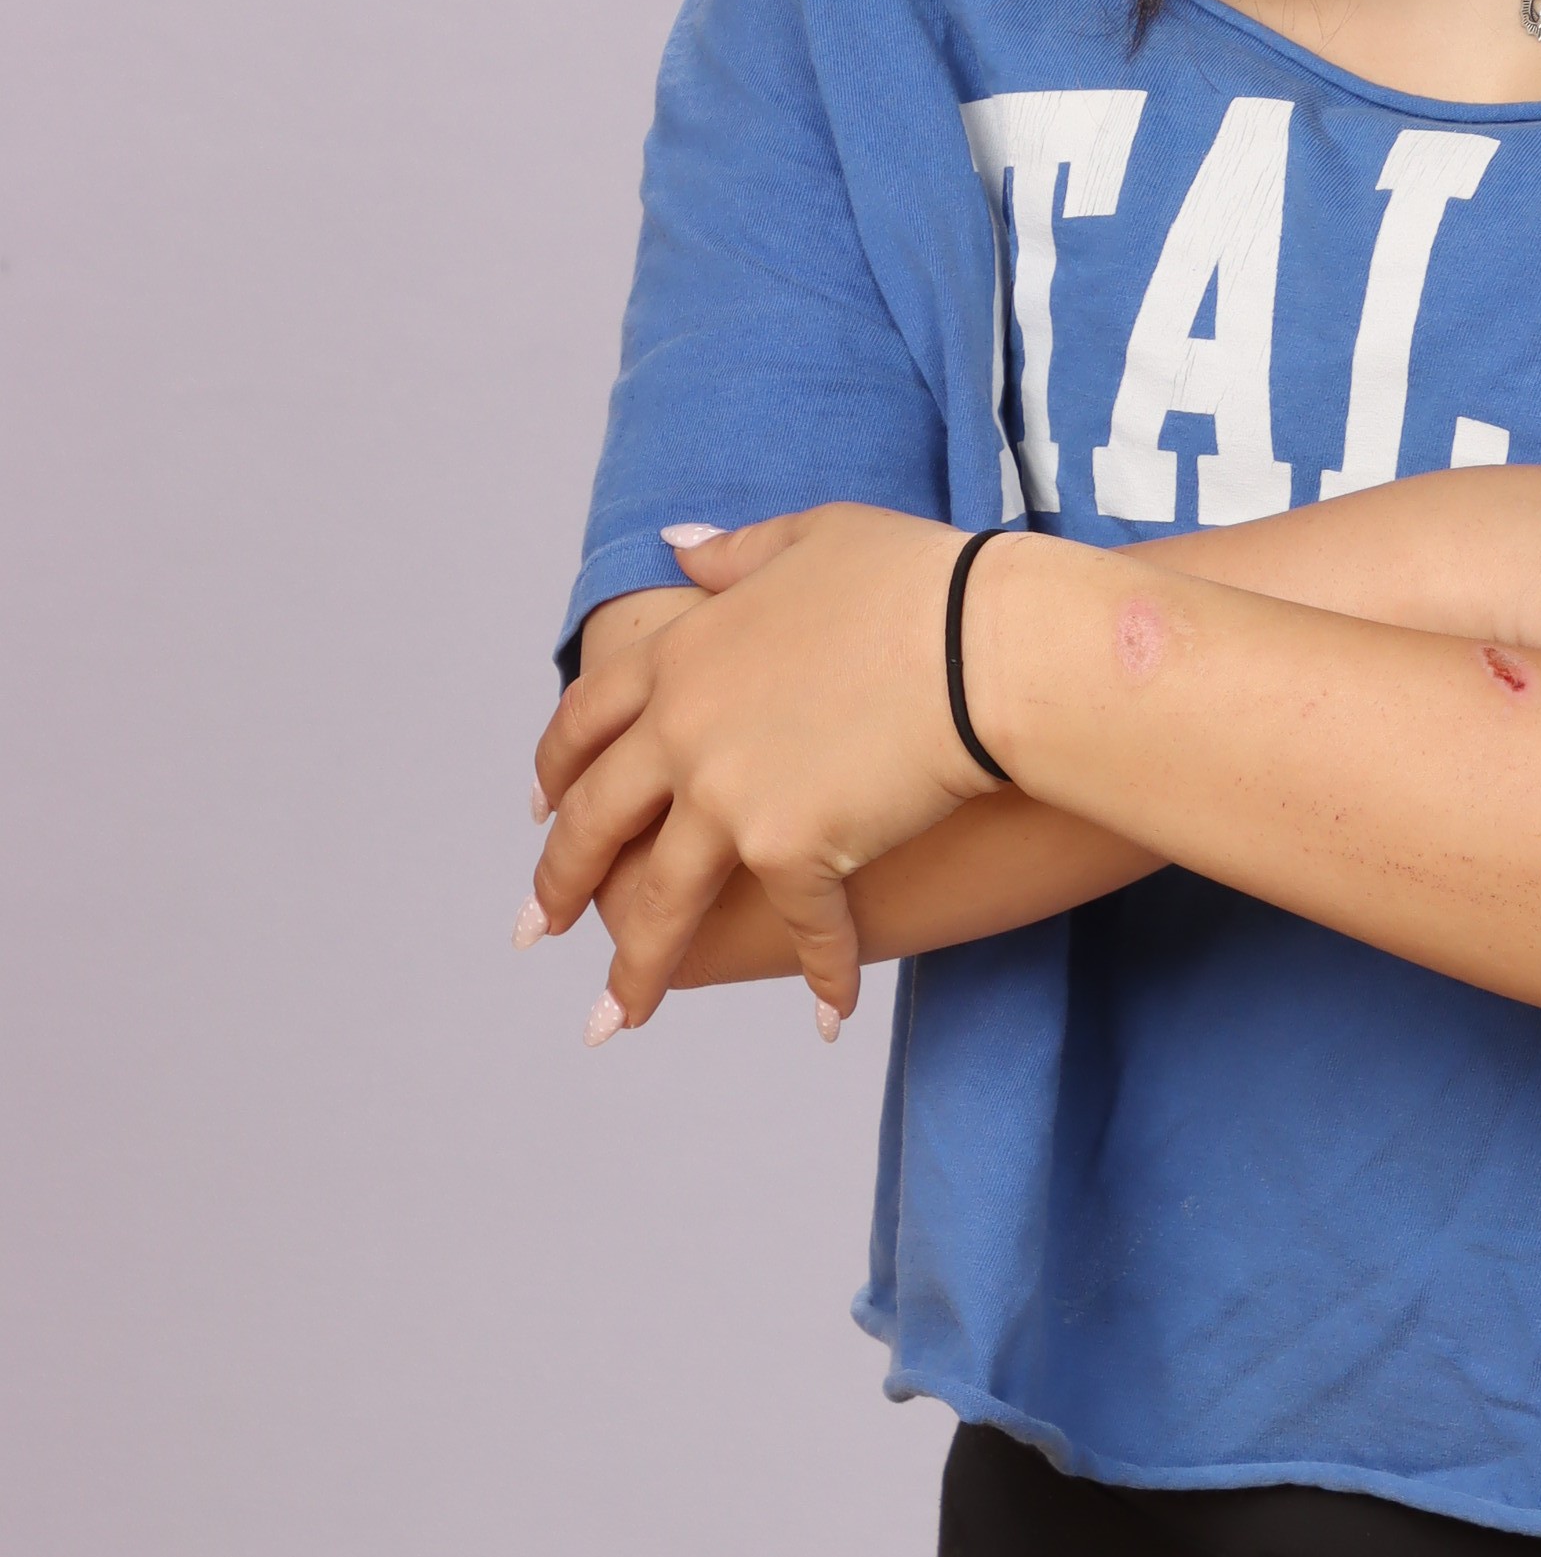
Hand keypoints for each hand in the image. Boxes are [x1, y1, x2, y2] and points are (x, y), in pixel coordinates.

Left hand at [523, 507, 995, 1038]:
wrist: (986, 644)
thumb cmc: (918, 581)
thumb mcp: (814, 536)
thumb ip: (735, 553)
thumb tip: (680, 547)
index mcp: (681, 654)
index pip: (585, 721)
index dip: (556, 769)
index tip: (539, 808)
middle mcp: (683, 731)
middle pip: (594, 823)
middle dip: (558, 885)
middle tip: (538, 930)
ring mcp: (729, 797)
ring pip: (659, 904)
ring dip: (635, 972)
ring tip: (615, 1020)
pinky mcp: (793, 851)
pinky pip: (800, 930)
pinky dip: (822, 973)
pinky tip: (830, 1014)